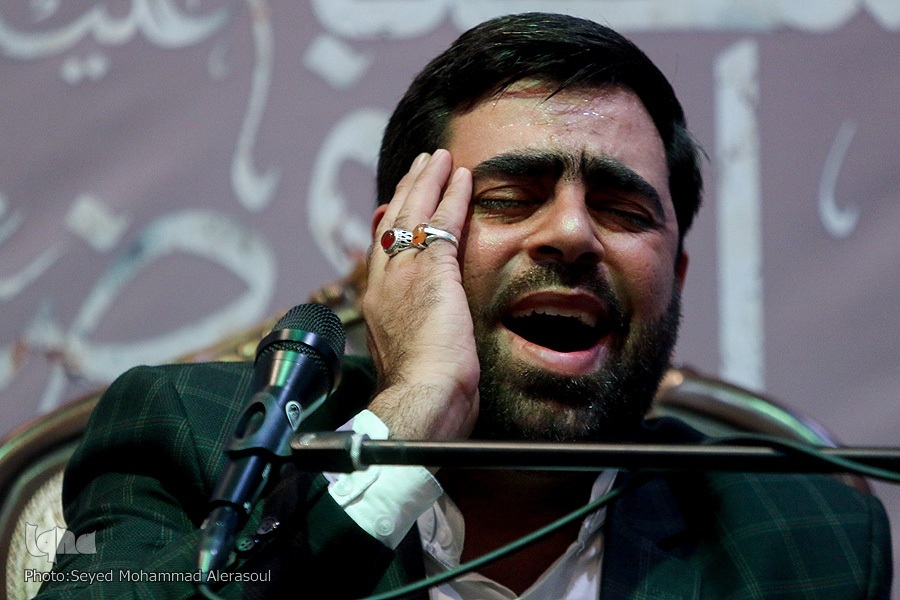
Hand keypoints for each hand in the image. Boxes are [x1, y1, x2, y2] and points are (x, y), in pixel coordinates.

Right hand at [363, 150, 478, 440]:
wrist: (422, 400)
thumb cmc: (423, 396)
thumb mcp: (410, 361)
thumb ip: (413, 339)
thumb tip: (420, 338)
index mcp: (377, 307)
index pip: (381, 254)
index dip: (391, 226)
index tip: (397, 206)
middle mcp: (383, 285)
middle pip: (391, 224)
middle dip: (407, 191)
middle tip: (420, 167)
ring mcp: (403, 275)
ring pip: (413, 214)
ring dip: (428, 182)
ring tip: (439, 158)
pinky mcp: (430, 272)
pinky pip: (442, 222)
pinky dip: (452, 196)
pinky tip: (463, 177)